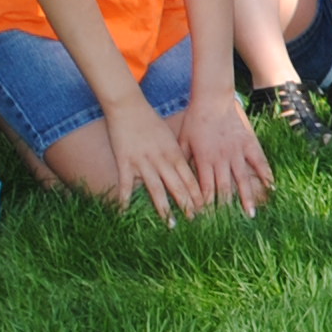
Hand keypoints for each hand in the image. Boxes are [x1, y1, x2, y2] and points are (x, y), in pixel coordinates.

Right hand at [99, 96, 196, 221]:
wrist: (128, 106)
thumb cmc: (150, 121)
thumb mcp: (170, 138)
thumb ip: (177, 155)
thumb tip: (186, 173)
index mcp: (174, 153)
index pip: (190, 179)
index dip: (198, 196)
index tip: (206, 210)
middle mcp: (161, 160)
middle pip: (177, 187)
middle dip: (187, 205)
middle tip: (195, 221)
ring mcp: (143, 163)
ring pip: (156, 190)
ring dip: (164, 209)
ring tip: (171, 224)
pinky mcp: (125, 163)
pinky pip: (126, 186)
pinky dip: (125, 201)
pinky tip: (125, 214)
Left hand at [176, 91, 269, 217]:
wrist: (212, 100)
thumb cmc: (194, 120)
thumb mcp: (182, 141)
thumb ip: (183, 162)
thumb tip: (177, 181)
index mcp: (204, 160)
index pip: (205, 189)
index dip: (207, 206)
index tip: (207, 221)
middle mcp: (222, 159)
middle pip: (225, 189)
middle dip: (227, 209)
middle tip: (230, 226)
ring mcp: (237, 152)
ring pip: (243, 179)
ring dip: (247, 198)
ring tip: (251, 214)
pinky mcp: (248, 144)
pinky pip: (259, 161)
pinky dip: (265, 174)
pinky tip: (271, 187)